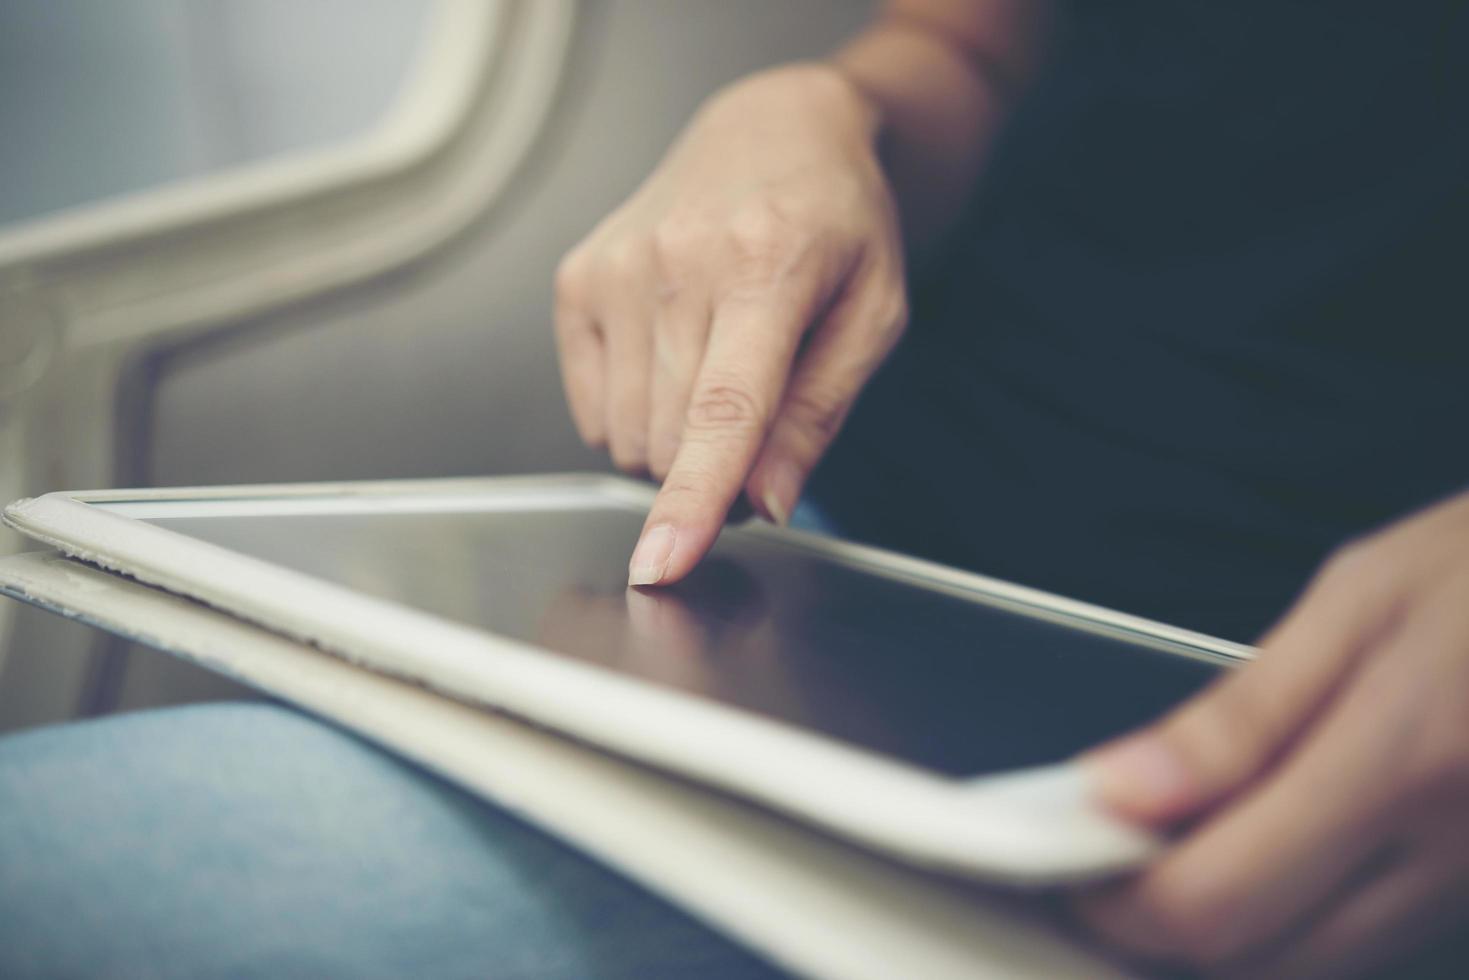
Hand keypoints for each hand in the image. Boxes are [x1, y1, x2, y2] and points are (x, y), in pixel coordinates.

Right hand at [552, 64, 907, 585]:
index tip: (661, 565)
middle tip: (760, 422)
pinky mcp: (575, 279)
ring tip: (717, 374)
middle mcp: (675, 261)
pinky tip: (672, 359)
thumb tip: (764, 502)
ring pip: (624, 438)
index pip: (722, 410)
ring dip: (673, 445)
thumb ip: (819, 414)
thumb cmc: (838, 225)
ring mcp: (614, 268)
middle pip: (670, 443)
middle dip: (715, 471)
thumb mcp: (873, 316)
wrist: (773, 132)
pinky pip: (590, 413)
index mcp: (765, 266)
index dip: (693, 498)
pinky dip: (632, 416)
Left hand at [1070, 491, 1468, 976]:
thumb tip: (1125, 786)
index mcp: (1403, 761)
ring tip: (1176, 844)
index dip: (1118, 899)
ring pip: (1316, 968)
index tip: (1069, 859)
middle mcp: (1449, 848)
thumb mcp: (1361, 597)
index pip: (1217, 896)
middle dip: (1159, 927)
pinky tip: (1264, 851)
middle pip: (1259, 959)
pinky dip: (1297, 920)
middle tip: (1108, 854)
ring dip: (1226, 931)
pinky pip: (1371, 943)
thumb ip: (1238, 711)